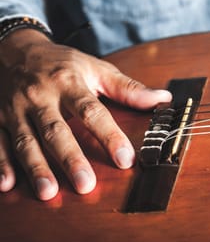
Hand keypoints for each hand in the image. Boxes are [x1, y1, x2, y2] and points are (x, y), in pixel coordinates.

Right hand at [0, 29, 171, 199]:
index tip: (126, 159)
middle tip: (86, 184)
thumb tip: (162, 98)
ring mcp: (16, 109)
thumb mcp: (96, 69)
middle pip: (56, 130)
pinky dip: (0, 164)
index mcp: (69, 83)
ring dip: (36, 167)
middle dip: (70, 158)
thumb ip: (128, 89)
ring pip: (25, 140)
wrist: (15, 49)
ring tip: (48, 192)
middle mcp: (41, 96)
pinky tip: (7, 185)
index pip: (92, 112)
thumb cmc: (62, 64)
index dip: (109, 136)